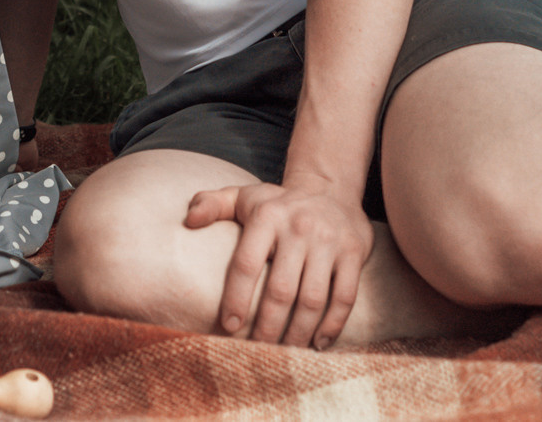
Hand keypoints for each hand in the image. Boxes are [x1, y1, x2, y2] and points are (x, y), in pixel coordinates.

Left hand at [184, 177, 372, 349]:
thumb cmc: (278, 204)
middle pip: (281, 290)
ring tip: (285, 352)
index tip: (228, 327)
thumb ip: (211, 204)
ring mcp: (329, 241)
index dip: (235, 299)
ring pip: (313, 299)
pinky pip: (344, 297)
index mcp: (267, 216)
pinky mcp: (353, 253)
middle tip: (257, 349)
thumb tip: (188, 221)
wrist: (330, 189)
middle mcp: (299, 228)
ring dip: (298, 332)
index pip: (246, 264)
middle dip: (267, 327)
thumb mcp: (242, 196)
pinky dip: (332, 325)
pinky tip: (318, 343)